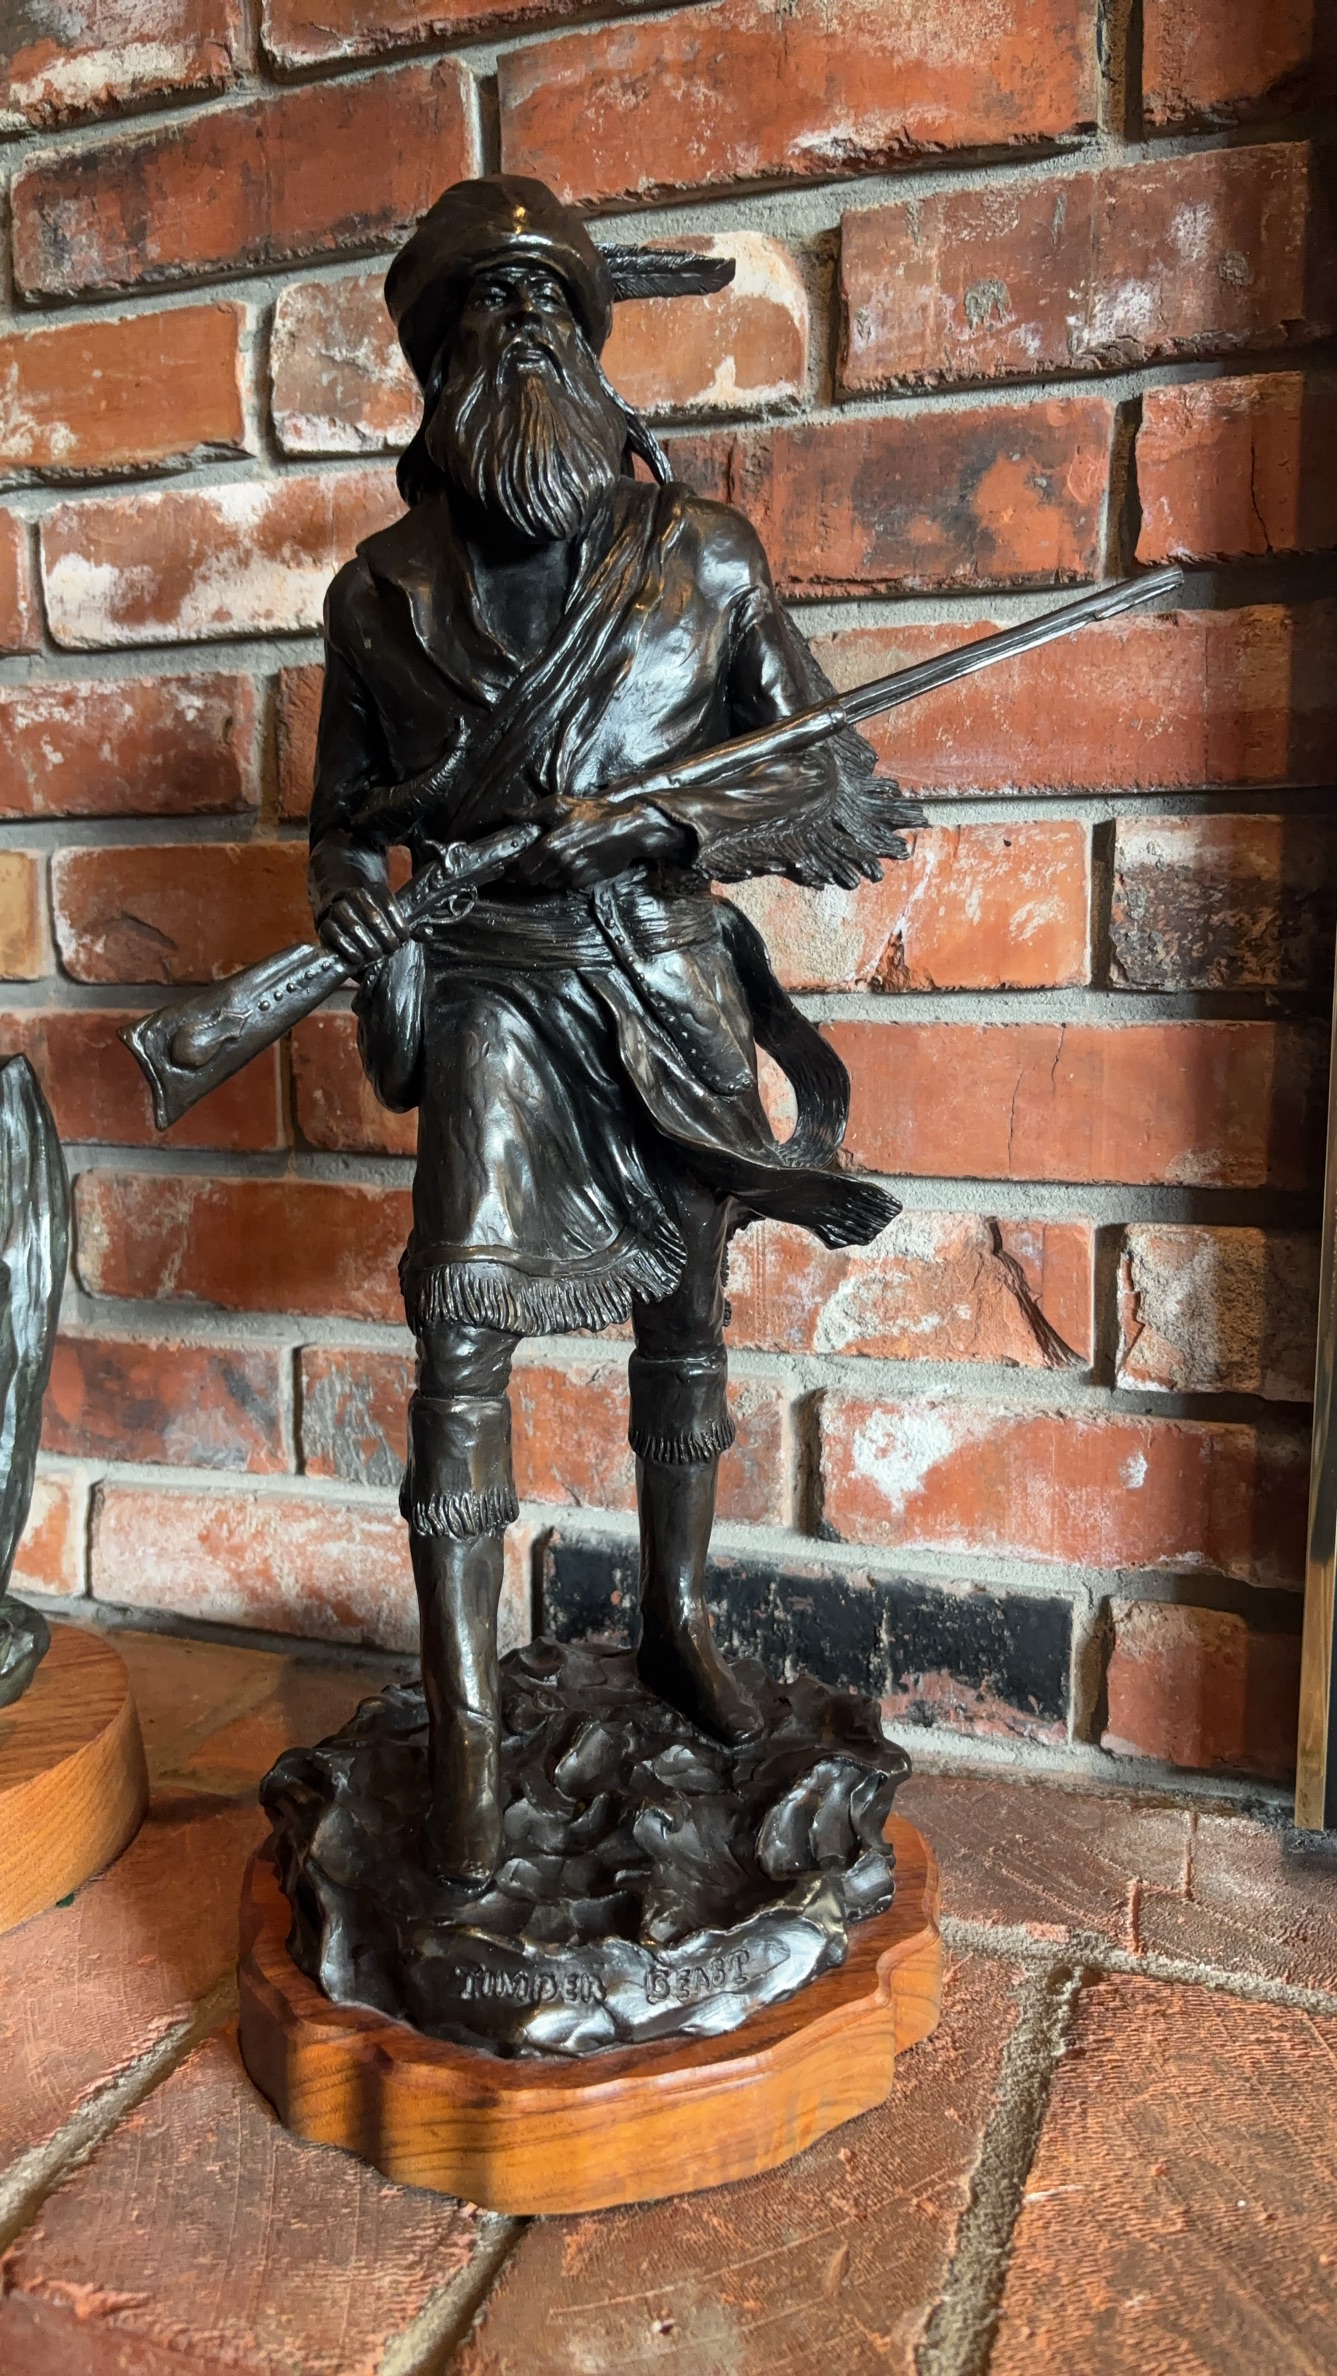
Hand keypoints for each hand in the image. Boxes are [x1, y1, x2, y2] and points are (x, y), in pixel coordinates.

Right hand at [317, 884, 409, 973]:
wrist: (341, 915)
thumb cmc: (374, 922)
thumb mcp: (392, 918)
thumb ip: (411, 927)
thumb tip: (427, 933)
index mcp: (375, 889)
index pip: (389, 904)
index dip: (399, 924)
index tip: (403, 939)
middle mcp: (355, 895)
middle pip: (374, 917)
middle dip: (386, 938)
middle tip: (391, 949)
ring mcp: (338, 909)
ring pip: (355, 928)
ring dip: (369, 946)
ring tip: (376, 956)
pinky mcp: (324, 925)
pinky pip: (336, 938)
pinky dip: (350, 950)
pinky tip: (359, 959)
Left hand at [512, 799, 689, 892]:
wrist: (628, 829)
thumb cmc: (596, 814)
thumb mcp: (562, 805)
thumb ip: (532, 811)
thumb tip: (508, 813)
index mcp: (550, 844)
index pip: (523, 866)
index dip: (514, 870)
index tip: (509, 871)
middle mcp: (560, 862)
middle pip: (533, 879)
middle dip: (526, 877)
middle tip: (521, 874)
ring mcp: (573, 874)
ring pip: (548, 884)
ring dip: (544, 879)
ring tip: (545, 870)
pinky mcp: (585, 881)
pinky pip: (565, 885)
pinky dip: (560, 880)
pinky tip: (564, 870)